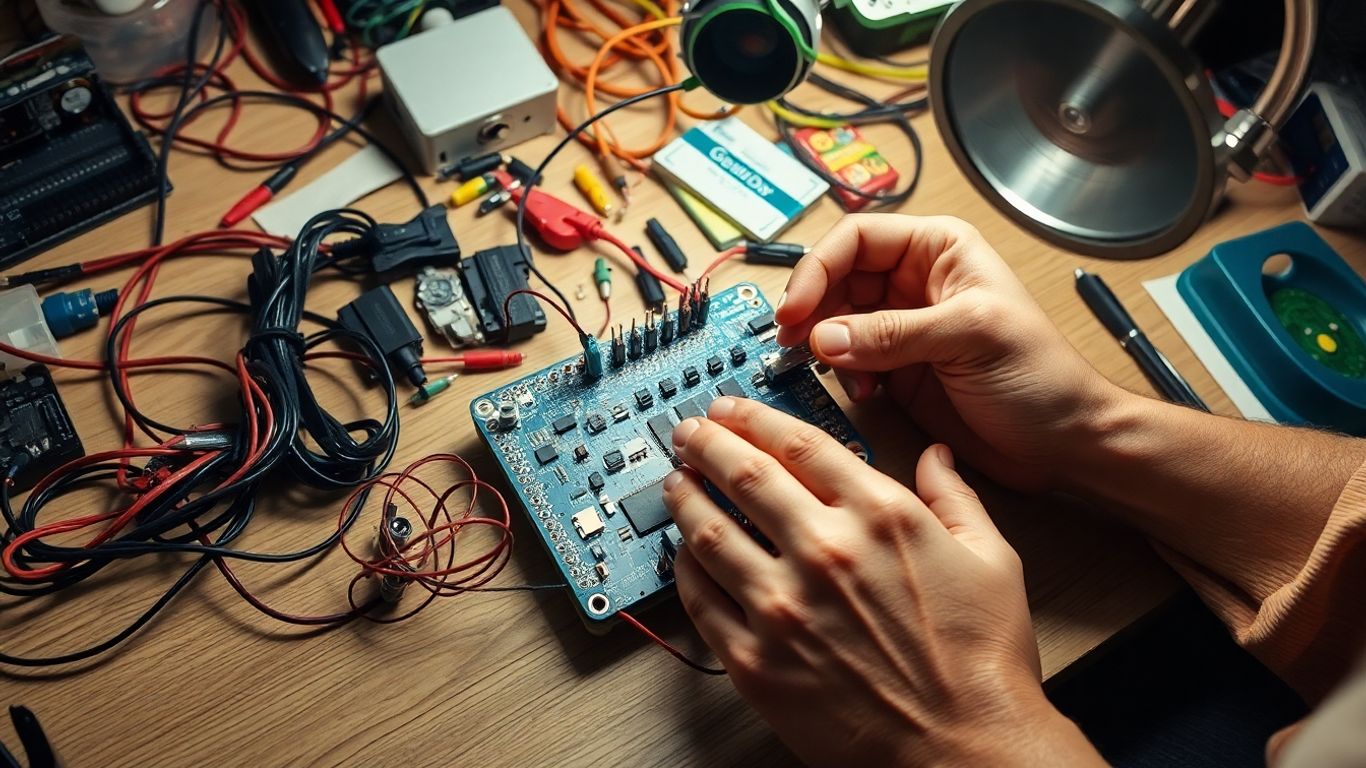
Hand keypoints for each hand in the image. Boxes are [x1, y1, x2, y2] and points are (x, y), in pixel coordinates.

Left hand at [664, 397, 1101, 766]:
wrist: (965, 750)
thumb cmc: (982, 663)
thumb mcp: (992, 560)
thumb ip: (955, 497)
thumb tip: (936, 455)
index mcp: (879, 515)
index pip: (799, 444)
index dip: (755, 417)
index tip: (732, 407)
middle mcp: (824, 551)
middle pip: (744, 475)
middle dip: (707, 443)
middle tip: (688, 431)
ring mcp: (783, 607)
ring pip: (709, 532)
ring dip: (685, 497)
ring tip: (674, 481)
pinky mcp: (757, 660)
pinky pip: (702, 600)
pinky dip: (684, 568)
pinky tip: (682, 553)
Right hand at [775, 214, 1122, 491]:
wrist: (1064, 443)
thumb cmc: (1042, 376)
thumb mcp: (971, 337)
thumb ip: (895, 333)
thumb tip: (824, 335)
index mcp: (938, 250)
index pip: (857, 239)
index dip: (819, 269)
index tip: (795, 310)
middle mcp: (914, 283)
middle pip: (836, 278)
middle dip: (812, 309)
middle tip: (793, 342)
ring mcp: (902, 328)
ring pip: (834, 320)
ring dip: (823, 344)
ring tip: (830, 368)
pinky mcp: (896, 370)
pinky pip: (847, 361)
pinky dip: (842, 375)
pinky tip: (862, 390)